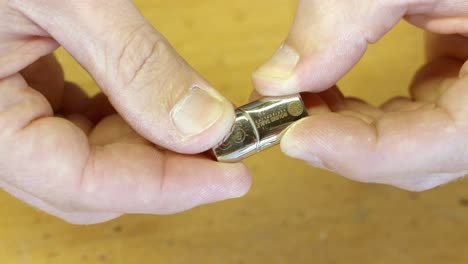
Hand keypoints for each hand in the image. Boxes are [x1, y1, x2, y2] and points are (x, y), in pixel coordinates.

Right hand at [0, 0, 250, 223]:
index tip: (231, 178)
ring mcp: (8, 114)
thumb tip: (206, 126)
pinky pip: (83, 130)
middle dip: (165, 171)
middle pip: (92, 184)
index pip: (83, 183)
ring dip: (152, 147)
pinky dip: (130, 122)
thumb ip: (136, 64)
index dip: (167, 189)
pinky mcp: (25, 95)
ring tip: (200, 124)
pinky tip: (159, 104)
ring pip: (91, 161)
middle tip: (225, 149)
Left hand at [253, 0, 467, 190]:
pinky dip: (360, 111)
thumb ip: (345, 16)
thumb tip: (276, 79)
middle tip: (282, 117)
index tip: (294, 138)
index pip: (446, 142)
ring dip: (346, 129)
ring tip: (295, 101)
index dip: (365, 152)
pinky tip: (324, 90)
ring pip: (408, 139)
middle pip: (419, 153)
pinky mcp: (456, 79)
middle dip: (344, 141)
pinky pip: (407, 113)